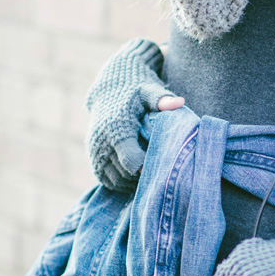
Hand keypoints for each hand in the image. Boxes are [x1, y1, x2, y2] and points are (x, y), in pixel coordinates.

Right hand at [85, 38, 181, 191]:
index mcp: (115, 127)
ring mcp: (95, 152)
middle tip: (160, 172)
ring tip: (150, 174)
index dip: (148, 167)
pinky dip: (123, 184)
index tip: (162, 163)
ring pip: (116, 180)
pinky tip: (138, 177)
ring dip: (134, 182)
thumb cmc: (134, 93)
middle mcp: (101, 142)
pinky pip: (108, 181)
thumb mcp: (148, 91)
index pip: (131, 160)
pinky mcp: (94, 159)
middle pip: (125, 173)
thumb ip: (162, 99)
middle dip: (143, 176)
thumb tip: (180, 102)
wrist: (109, 92)